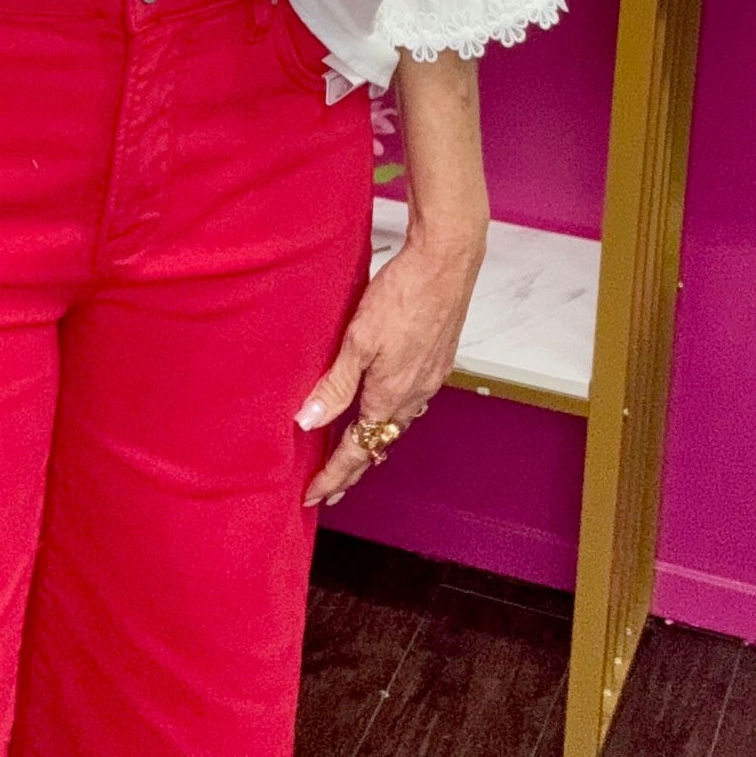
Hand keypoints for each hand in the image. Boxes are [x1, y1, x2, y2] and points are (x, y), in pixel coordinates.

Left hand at [295, 209, 486, 507]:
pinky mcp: (437, 361)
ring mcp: (429, 379)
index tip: (313, 494)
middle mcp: (414, 396)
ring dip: (374, 441)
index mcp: (390, 396)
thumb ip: (334, 384)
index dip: (334, 475)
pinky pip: (411, 402)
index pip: (358, 450)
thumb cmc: (402, 295)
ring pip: (397, 423)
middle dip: (354, 466)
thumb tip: (308, 422)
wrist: (447, 262)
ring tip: (354, 452)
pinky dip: (391, 415)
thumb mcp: (357, 340)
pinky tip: (384, 405)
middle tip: (332, 487)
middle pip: (380, 443)